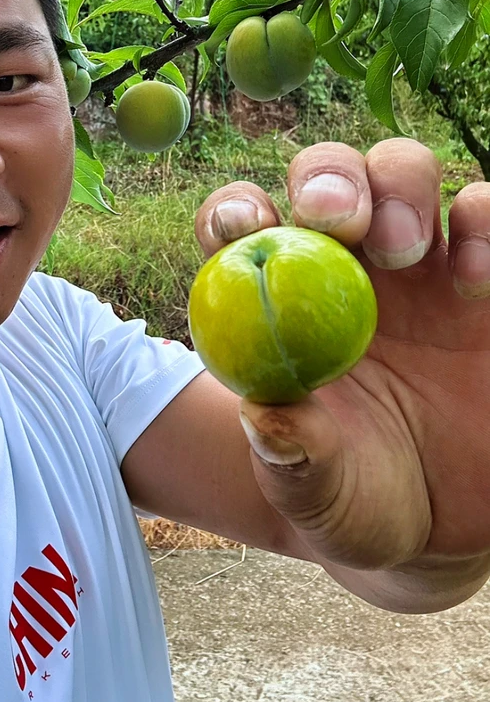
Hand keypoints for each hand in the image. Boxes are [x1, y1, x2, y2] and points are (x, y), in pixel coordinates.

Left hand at [193, 138, 489, 582]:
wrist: (441, 530)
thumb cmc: (358, 501)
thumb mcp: (320, 496)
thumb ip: (293, 460)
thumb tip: (265, 419)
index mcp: (281, 299)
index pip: (244, 226)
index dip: (237, 213)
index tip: (243, 228)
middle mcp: (346, 263)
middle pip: (329, 177)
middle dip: (328, 180)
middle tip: (335, 219)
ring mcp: (422, 263)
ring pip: (405, 171)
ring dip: (400, 187)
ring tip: (404, 249)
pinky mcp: (489, 275)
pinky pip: (488, 216)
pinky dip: (484, 223)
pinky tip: (474, 277)